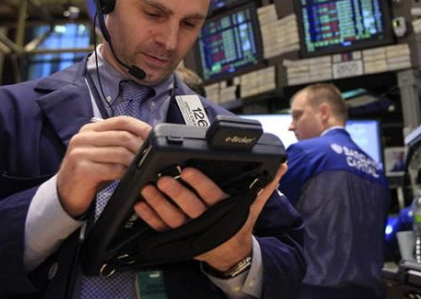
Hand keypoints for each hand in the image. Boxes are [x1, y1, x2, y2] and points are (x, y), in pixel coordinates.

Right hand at [56, 116, 150, 217]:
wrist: (64, 195)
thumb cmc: (89, 173)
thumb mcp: (102, 152)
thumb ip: (118, 143)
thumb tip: (148, 138)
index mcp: (90, 129)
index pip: (121, 121)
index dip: (141, 127)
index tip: (154, 136)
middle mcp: (83, 137)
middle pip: (123, 136)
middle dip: (141, 147)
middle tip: (152, 157)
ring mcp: (80, 152)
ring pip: (120, 152)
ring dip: (136, 161)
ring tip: (143, 168)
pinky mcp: (81, 169)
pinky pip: (113, 169)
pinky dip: (126, 173)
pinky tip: (131, 177)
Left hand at [134, 163, 287, 271]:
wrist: (230, 252)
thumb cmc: (239, 223)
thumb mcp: (253, 206)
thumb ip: (264, 185)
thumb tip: (281, 167)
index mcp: (224, 211)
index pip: (211, 195)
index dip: (199, 183)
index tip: (187, 170)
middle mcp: (206, 222)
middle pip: (189, 208)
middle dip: (175, 192)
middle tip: (162, 178)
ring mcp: (190, 232)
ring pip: (172, 219)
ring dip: (158, 204)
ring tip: (147, 189)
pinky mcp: (178, 238)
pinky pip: (161, 229)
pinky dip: (149, 218)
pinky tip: (140, 205)